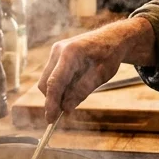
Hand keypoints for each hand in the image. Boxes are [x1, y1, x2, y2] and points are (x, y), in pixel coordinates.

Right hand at [37, 18, 154, 122]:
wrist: (112, 38)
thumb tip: (65, 109)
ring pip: (47, 80)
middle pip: (46, 83)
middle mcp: (58, 50)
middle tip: (67, 111)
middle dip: (53, 99)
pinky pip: (52, 75)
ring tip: (77, 92)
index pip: (55, 83)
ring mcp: (55, 51)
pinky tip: (75, 85)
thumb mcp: (100, 76)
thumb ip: (81, 91)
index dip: (51, 104)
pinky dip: (60, 85)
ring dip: (57, 92)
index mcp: (70, 53)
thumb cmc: (109, 56)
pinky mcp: (56, 55)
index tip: (51, 120)